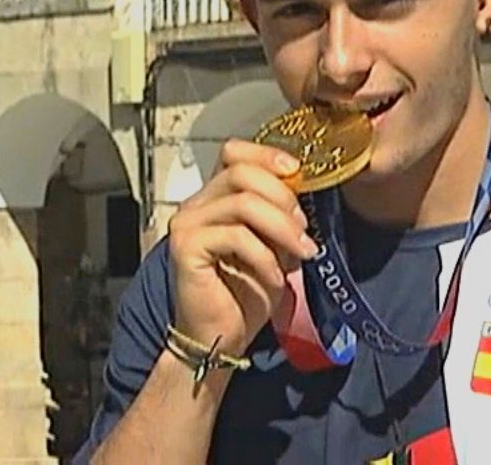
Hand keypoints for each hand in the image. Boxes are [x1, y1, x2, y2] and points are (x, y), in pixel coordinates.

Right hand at [167, 139, 317, 357]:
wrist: (218, 338)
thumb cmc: (244, 293)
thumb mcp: (272, 245)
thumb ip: (276, 214)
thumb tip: (300, 189)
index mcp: (214, 198)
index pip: (234, 152)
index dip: (267, 154)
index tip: (297, 172)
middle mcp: (195, 205)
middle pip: (242, 172)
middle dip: (284, 197)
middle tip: (305, 230)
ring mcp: (187, 225)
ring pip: (242, 203)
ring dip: (282, 228)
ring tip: (302, 253)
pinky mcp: (185, 249)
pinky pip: (235, 236)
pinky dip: (265, 256)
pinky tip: (276, 277)